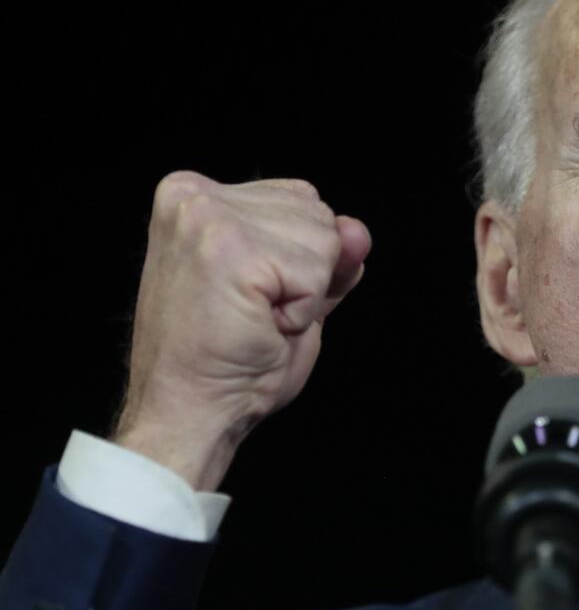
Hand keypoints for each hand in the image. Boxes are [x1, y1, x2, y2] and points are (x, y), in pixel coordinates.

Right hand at [111, 171, 370, 491]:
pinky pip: (317, 273)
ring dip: (305, 294)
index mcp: (195, 195)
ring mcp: (208, 218)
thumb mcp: (292, 291)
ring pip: (325, 239)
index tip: (249, 295)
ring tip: (252, 320)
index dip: (298, 261)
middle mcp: (194, 196)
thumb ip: (328, 254)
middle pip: (318, 212)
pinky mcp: (230, 248)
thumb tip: (356, 230)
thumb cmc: (230, 361)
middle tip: (252, 314)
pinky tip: (259, 327)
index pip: (302, 200)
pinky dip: (303, 311)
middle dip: (306, 274)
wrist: (190, 413)